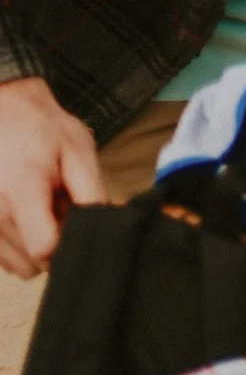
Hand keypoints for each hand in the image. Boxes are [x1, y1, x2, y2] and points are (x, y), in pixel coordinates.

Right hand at [0, 77, 104, 277]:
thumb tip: (105, 226)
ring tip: (44, 211)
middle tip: (64, 213)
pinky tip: (27, 216)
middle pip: (31, 263)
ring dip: (35, 248)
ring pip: (15, 265)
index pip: (44, 249)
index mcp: (20, 191)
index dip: (69, 246)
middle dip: (55, 247)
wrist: (3, 109)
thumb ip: (91, 193)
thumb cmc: (41, 128)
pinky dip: (17, 246)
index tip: (80, 228)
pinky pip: (0, 257)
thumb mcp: (77, 151)